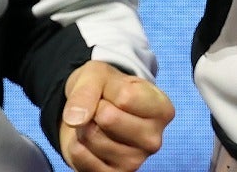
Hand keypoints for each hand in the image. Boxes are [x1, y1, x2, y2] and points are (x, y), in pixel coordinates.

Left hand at [58, 61, 172, 171]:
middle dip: (94, 108)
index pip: (125, 97)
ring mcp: (135, 162)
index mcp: (162, 110)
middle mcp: (153, 140)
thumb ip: (86, 91)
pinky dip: (75, 144)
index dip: (109, 90)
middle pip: (108, 119)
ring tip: (96, 122)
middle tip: (102, 107)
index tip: (113, 92)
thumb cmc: (106, 89)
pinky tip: (89, 140)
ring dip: (83, 125)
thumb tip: (74, 119)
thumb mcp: (97, 74)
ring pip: (92, 137)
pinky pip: (80, 156)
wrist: (95, 109)